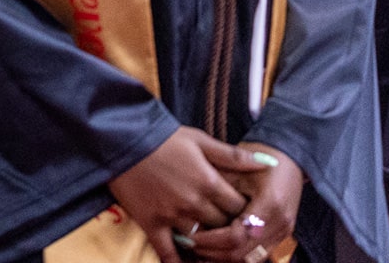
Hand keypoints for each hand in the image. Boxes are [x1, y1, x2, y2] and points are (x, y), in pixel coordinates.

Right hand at [108, 127, 268, 262]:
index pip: (239, 208)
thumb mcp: (200, 140)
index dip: (245, 210)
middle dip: (229, 226)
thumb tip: (266, 163)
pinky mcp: (152, 223)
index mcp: (209, 182)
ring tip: (212, 241)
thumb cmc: (163, 137)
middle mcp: (194, 203)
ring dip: (209, 242)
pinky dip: (177, 262)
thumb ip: (233, 156)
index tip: (244, 210)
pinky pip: (168, 251)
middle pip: (223, 226)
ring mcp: (172, 216)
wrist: (122, 138)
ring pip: (201, 240)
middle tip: (230, 225)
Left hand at [187, 144, 301, 262]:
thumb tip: (188, 205)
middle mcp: (280, 223)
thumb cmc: (258, 155)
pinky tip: (217, 250)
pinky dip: (237, 255)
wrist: (288, 156)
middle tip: (189, 244)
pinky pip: (258, 255)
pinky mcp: (282, 235)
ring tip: (200, 249)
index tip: (190, 236)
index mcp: (269, 204)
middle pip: (243, 253)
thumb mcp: (235, 165)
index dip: (211, 240)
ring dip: (224, 258)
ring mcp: (284, 231)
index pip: (237, 236)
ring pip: (250, 258)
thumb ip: (217, 186)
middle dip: (214, 253)